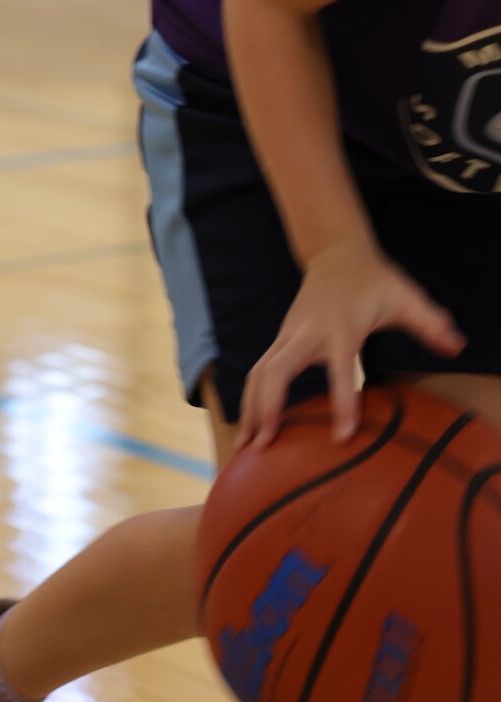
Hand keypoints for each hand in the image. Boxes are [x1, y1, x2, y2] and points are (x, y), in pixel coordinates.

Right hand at [238, 235, 464, 447]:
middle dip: (266, 408)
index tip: (342, 438)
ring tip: (245, 449)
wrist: (334, 253)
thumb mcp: (405, 297)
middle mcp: (305, 333)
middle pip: (275, 372)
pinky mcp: (280, 341)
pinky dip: (250, 400)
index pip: (339, 369)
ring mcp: (287, 336)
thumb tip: (456, 344)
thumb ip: (429, 321)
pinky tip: (249, 428)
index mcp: (340, 327)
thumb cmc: (373, 280)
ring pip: (259, 374)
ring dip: (250, 410)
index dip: (343, 402)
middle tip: (262, 447)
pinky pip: (260, 373)